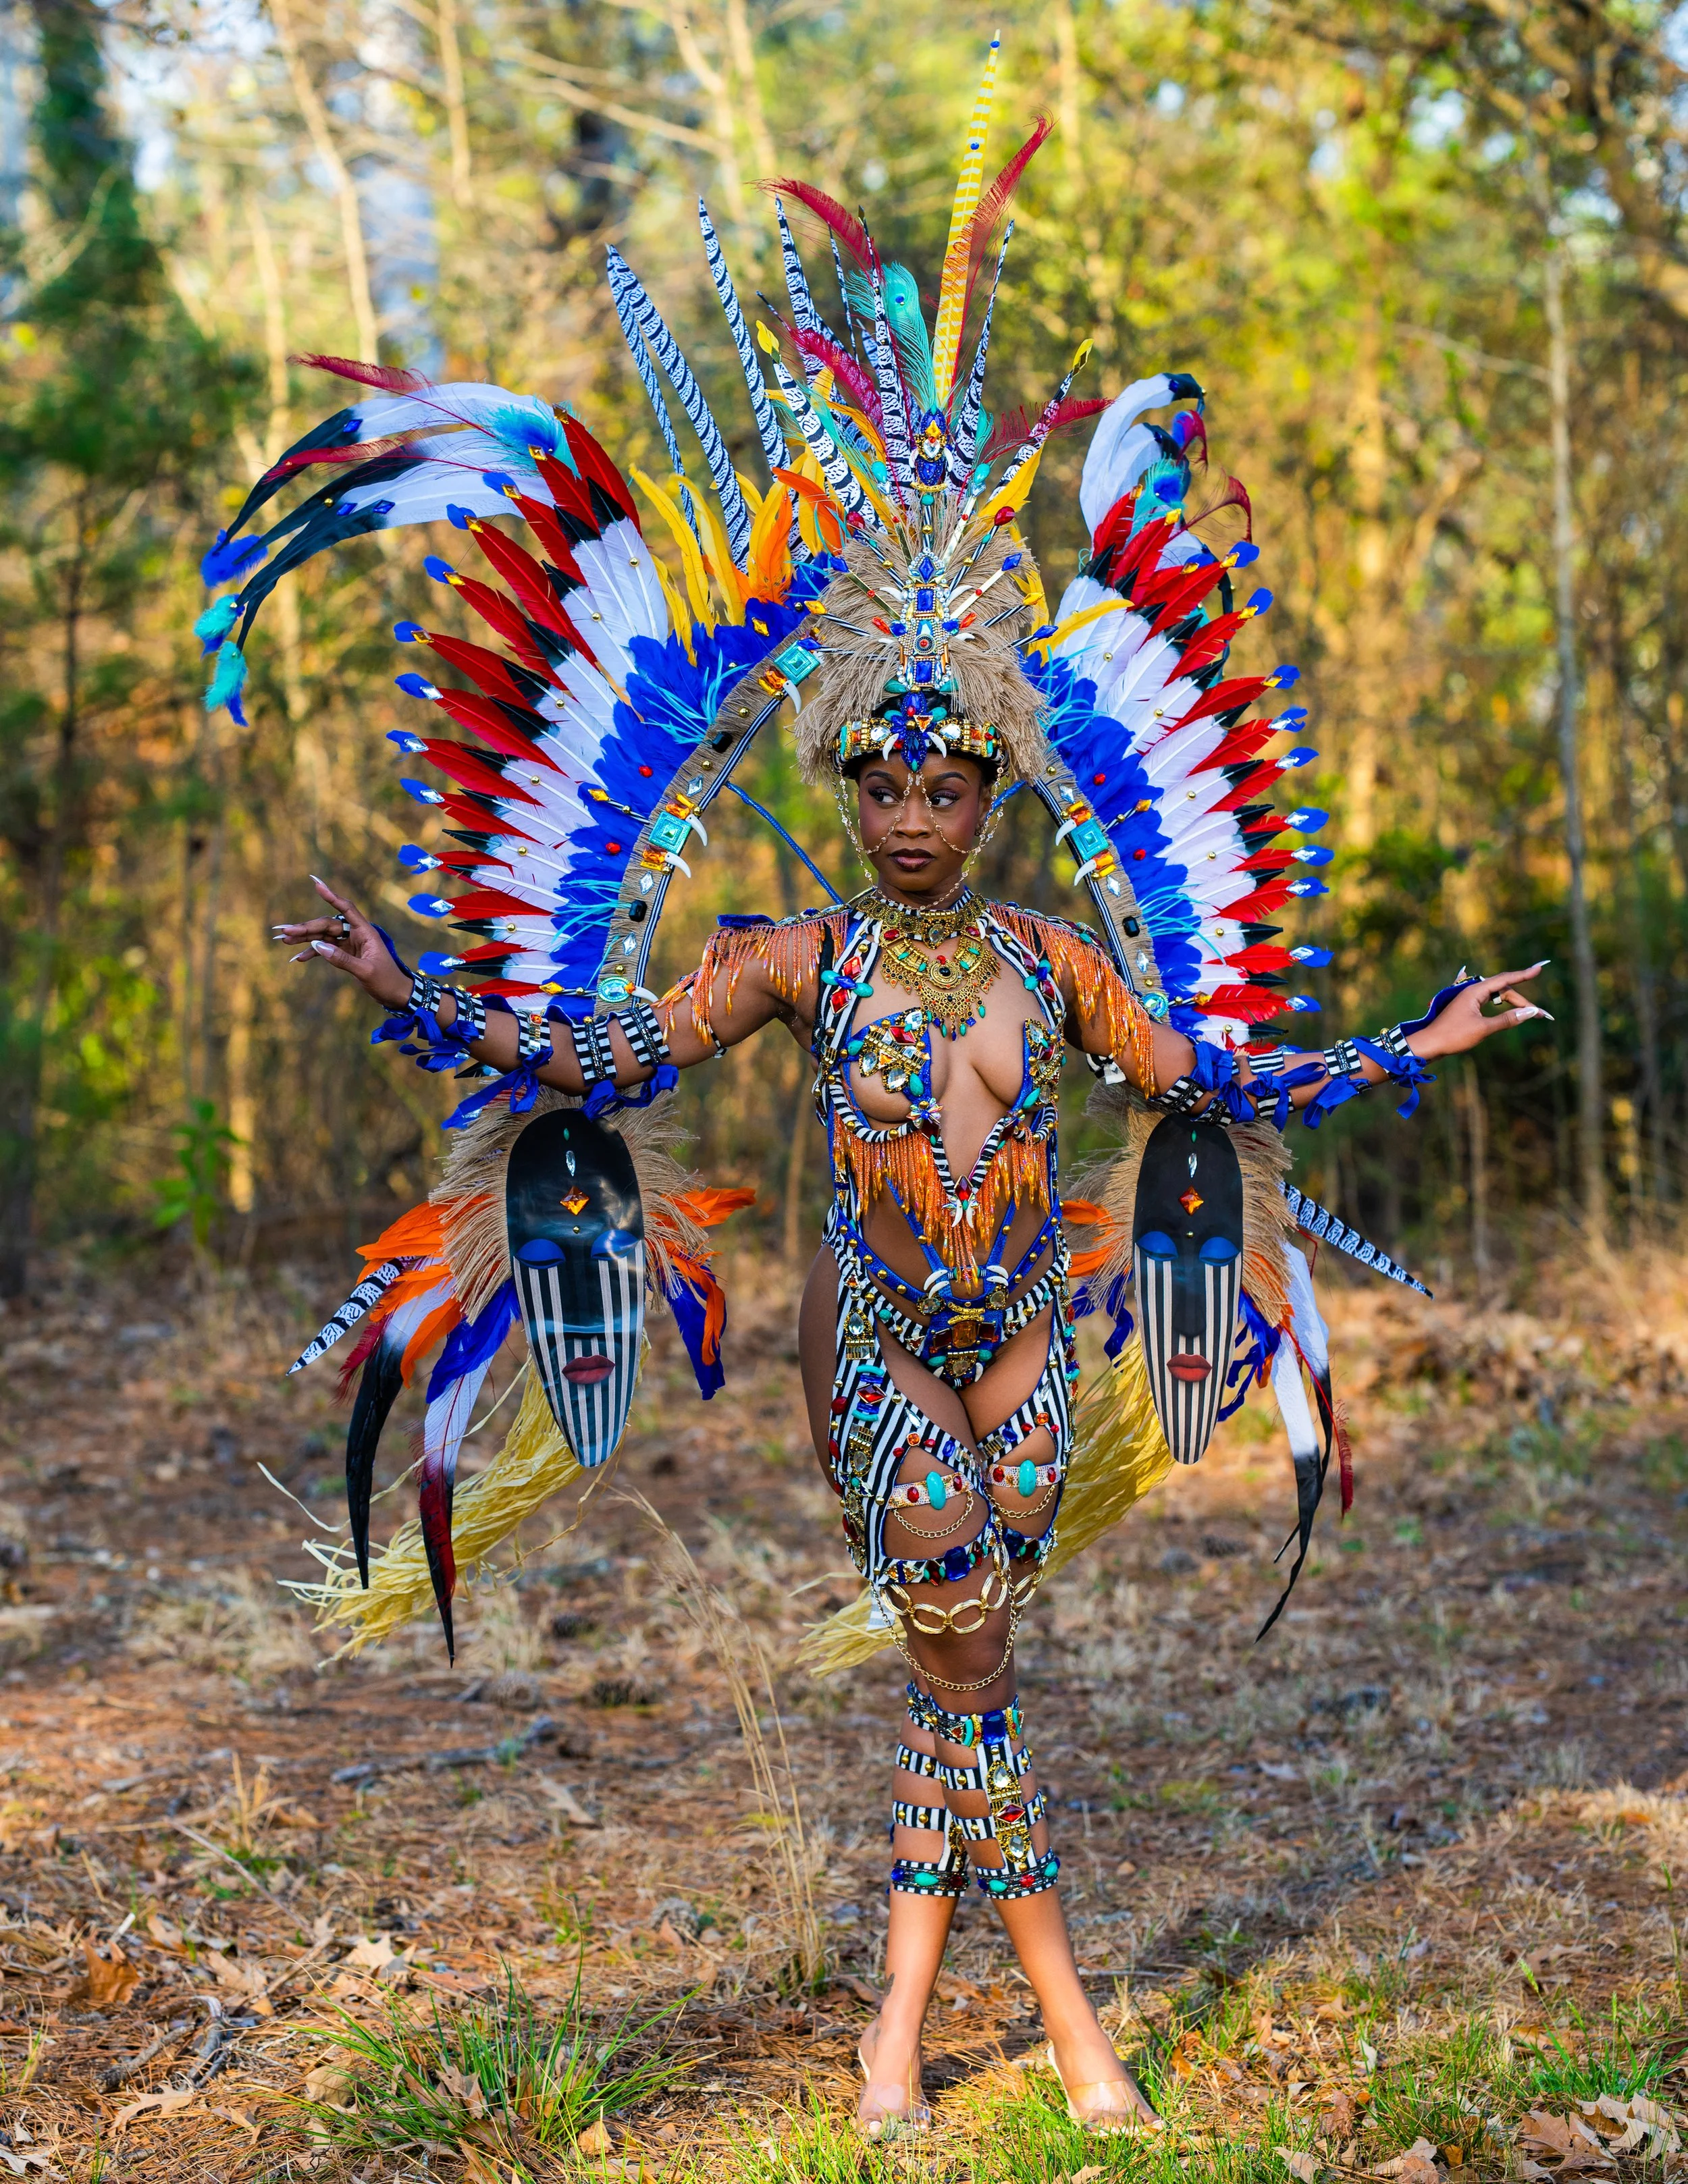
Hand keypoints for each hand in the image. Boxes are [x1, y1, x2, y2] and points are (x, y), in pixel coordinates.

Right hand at [273, 877, 409, 1009]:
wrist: (396, 994)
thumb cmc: (386, 980)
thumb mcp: (366, 971)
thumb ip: (342, 960)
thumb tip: (318, 946)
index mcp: (365, 932)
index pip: (346, 908)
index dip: (331, 896)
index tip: (316, 884)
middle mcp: (356, 934)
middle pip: (328, 925)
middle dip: (306, 928)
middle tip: (285, 931)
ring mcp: (350, 944)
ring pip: (324, 936)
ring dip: (305, 938)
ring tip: (285, 940)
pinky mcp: (346, 954)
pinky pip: (326, 949)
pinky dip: (313, 952)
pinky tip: (299, 957)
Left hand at [1410, 962, 1550, 1059]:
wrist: (1428, 1044)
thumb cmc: (1453, 1036)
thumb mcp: (1483, 1028)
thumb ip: (1507, 1019)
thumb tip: (1530, 1012)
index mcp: (1475, 991)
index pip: (1505, 979)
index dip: (1524, 974)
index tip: (1539, 968)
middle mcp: (1472, 991)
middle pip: (1503, 990)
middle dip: (1522, 1001)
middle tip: (1541, 1015)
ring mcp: (1468, 999)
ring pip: (1495, 996)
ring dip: (1511, 1004)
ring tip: (1528, 1013)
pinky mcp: (1465, 1008)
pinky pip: (1487, 1000)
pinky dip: (1498, 1001)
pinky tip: (1494, 990)